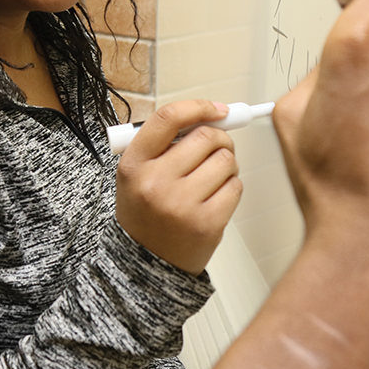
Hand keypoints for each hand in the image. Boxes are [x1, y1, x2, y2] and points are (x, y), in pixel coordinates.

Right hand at [115, 100, 243, 274]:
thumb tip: (212, 116)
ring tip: (211, 178)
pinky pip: (235, 187)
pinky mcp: (206, 223)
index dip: (198, 107)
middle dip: (219, 138)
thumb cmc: (146, 211)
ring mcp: (181, 205)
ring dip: (226, 164)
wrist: (145, 262)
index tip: (216, 110)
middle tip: (217, 147)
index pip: (168, 118)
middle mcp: (155, 183)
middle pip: (205, 137)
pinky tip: (215, 197)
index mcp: (134, 164)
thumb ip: (165, 143)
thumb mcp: (138, 173)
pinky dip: (231, 187)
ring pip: (225, 161)